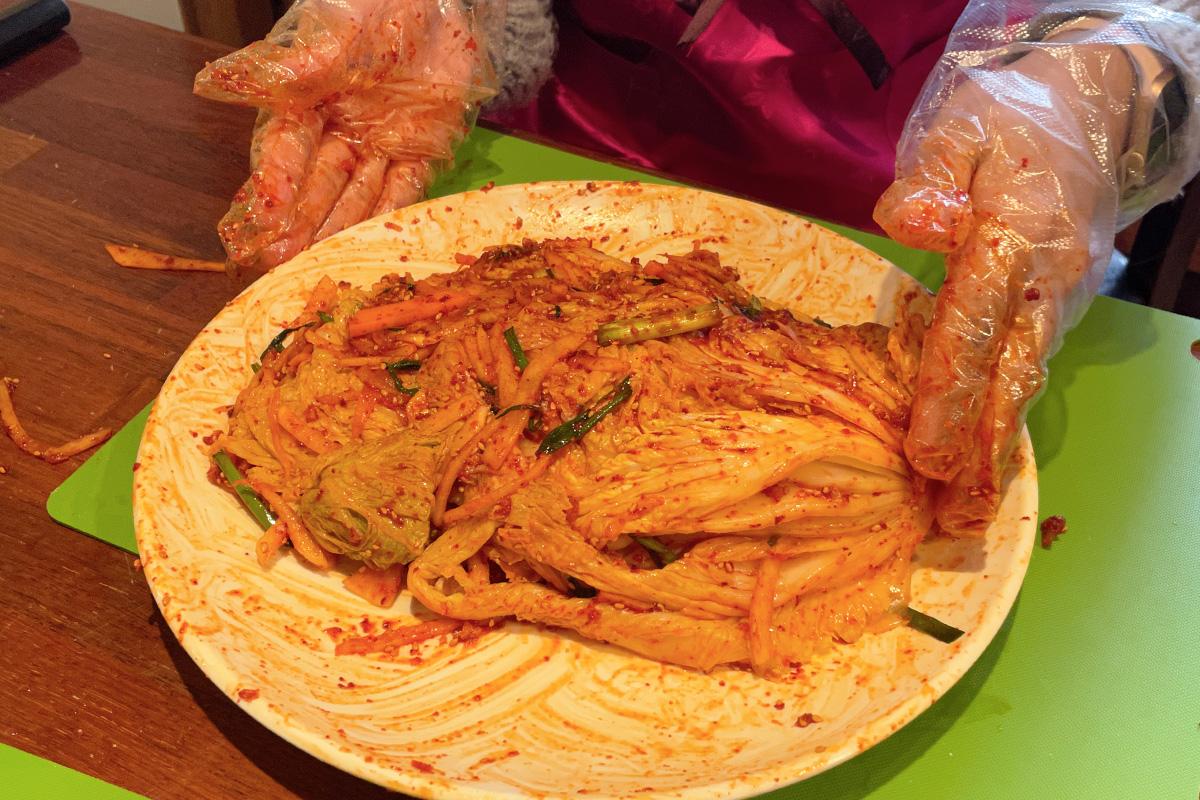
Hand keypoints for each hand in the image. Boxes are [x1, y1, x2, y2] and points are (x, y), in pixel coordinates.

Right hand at [195, 0, 495, 267]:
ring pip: (356, 194)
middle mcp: (340, 129)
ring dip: (337, 229)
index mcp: (308, 100)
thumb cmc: (378, 5)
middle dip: (300, 222)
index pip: (286, 148)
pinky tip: (368, 245)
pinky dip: (387, 215)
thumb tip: (214, 82)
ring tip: (317, 263)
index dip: (275, 183)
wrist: (440, 2)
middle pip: (317, 183)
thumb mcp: (332, 32)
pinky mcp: (420, 151)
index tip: (263, 218)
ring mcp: (380, 144)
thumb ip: (289, 67)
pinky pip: (404, 189)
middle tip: (280, 260)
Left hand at [875, 43, 1135, 534]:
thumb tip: (908, 225)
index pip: (974, 324)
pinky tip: (980, 466)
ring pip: (1024, 381)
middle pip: (1009, 374)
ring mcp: (1062, 299)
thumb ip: (935, 176)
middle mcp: (1049, 281)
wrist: (1096, 109)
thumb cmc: (1014, 118)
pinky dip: (1003, 420)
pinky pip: (1028, 368)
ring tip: (962, 514)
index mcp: (1018, 236)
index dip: (947, 391)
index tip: (922, 450)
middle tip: (946, 514)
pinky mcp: (1059, 307)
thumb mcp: (966, 126)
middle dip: (975, 448)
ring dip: (992, 448)